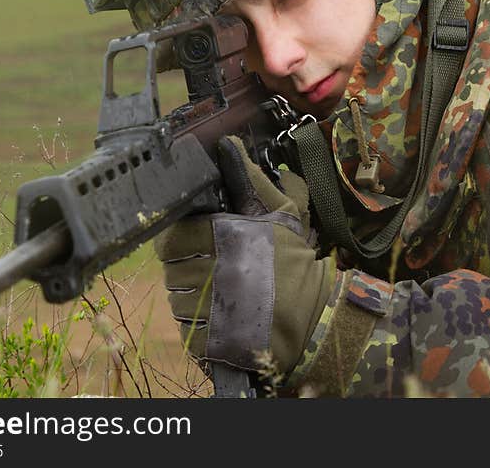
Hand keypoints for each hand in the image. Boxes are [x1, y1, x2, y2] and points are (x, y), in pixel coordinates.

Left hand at [154, 135, 335, 374]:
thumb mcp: (279, 214)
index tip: (192, 243)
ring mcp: (208, 312)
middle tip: (211, 268)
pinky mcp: (208, 343)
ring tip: (219, 294)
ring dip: (191, 297)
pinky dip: (198, 326)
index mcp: (222, 237)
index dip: (178, 240)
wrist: (318, 317)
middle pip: (172, 270)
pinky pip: (187, 330)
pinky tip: (222, 318)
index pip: (171, 237)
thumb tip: (227, 145)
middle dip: (187, 268)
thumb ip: (249, 180)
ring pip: (177, 301)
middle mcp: (210, 273)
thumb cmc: (295, 263)